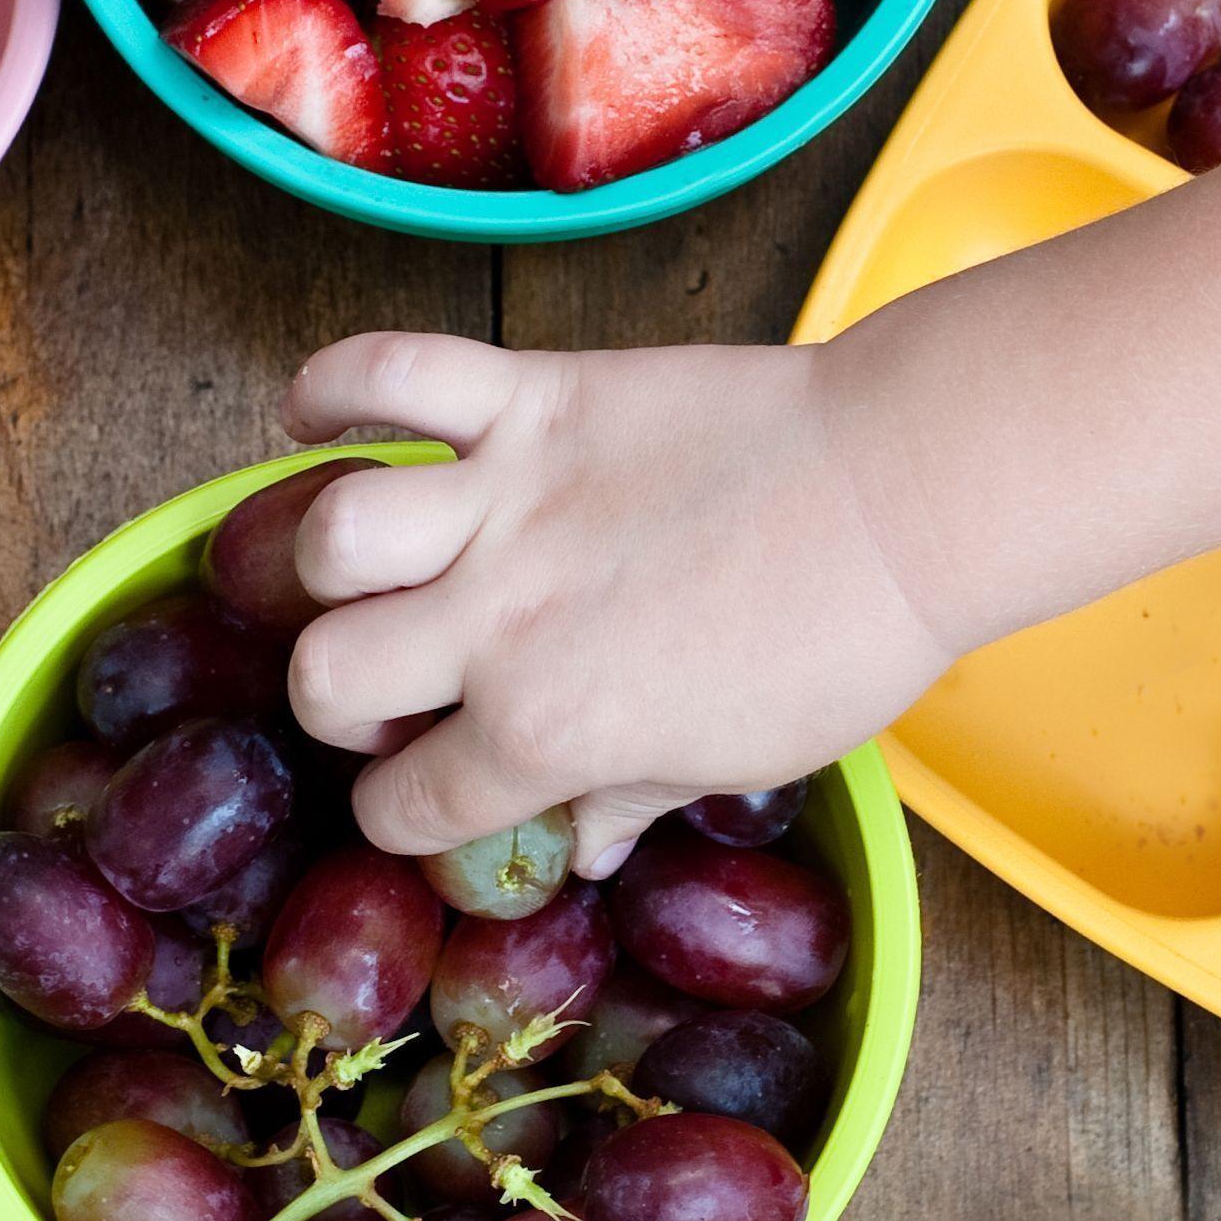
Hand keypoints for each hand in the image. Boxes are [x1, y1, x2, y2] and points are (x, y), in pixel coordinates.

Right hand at [277, 330, 958, 876]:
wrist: (904, 492)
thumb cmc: (837, 641)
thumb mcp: (735, 758)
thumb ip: (627, 799)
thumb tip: (579, 848)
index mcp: (549, 732)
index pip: (407, 807)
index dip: (409, 813)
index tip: (432, 791)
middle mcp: (502, 620)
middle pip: (324, 679)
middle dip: (339, 700)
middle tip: (395, 684)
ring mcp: (510, 499)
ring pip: (331, 534)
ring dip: (330, 562)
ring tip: (371, 566)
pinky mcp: (533, 395)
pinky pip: (392, 372)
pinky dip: (333, 383)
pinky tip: (315, 417)